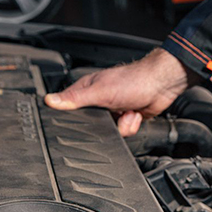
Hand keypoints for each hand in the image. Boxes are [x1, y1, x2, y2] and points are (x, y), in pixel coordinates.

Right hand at [44, 49, 199, 135]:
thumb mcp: (100, 91)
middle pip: (91, 123)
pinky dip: (131, 125)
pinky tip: (135, 114)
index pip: (69, 105)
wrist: (161, 85)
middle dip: (103, 124)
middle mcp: (99, 99)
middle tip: (111, 115)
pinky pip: (123, 131)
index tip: (79, 119)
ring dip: (121, 124)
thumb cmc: (134, 80)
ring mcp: (114, 109)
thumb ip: (75, 99)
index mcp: (88, 89)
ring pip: (109, 130)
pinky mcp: (127, 117)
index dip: (70, 115)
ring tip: (127, 112)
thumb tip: (50, 101)